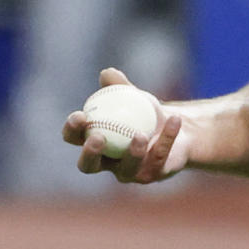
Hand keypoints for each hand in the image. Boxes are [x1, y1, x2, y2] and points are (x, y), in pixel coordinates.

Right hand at [62, 67, 189, 184]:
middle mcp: (106, 163)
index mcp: (93, 141)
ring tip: (140, 134)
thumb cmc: (145, 111)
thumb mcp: (132, 95)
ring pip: (127, 168)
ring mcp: (128, 172)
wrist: (176, 127)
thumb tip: (107, 73)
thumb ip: (119, 86)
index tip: (80, 116)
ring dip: (133, 152)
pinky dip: (167, 137)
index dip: (72, 130)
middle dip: (90, 153)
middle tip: (98, 137)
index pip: (75, 139)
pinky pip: (159, 157)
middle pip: (89, 166)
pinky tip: (174, 120)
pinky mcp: (152, 175)